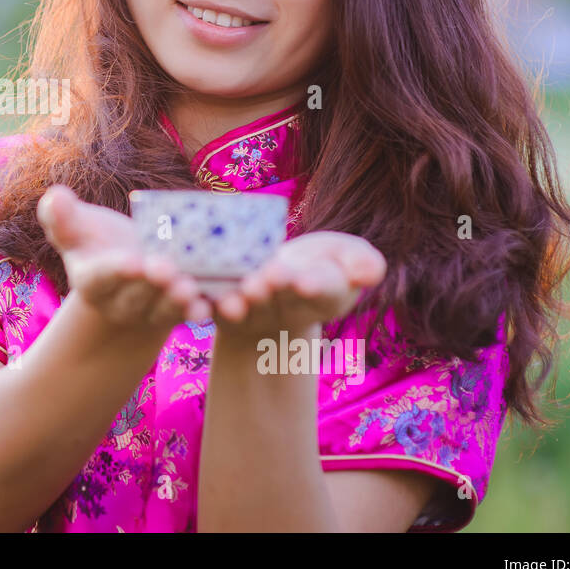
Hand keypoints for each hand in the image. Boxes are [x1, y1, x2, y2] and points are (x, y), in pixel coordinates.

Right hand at [36, 184, 210, 328]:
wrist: (127, 267)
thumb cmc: (97, 241)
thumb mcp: (76, 226)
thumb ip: (60, 216)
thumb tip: (55, 196)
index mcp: (93, 280)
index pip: (102, 277)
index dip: (117, 270)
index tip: (132, 262)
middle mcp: (120, 302)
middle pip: (137, 296)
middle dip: (153, 285)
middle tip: (168, 270)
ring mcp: (151, 311)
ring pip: (165, 309)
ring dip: (178, 302)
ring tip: (189, 289)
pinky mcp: (179, 311)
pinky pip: (190, 312)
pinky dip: (202, 309)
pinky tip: (212, 303)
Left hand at [209, 231, 385, 340]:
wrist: (275, 284)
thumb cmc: (316, 265)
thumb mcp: (344, 256)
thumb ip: (360, 261)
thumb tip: (370, 272)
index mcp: (323, 295)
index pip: (323, 291)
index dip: (315, 286)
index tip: (307, 280)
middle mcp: (287, 307)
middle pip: (281, 298)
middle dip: (275, 288)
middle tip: (270, 277)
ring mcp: (253, 311)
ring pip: (246, 307)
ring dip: (242, 301)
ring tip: (240, 290)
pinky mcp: (219, 311)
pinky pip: (210, 310)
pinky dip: (205, 306)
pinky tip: (198, 297)